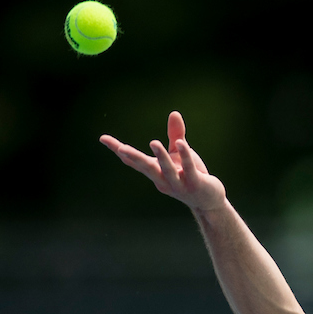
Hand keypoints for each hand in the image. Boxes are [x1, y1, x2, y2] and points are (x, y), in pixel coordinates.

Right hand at [100, 111, 226, 211]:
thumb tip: (174, 112)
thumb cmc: (192, 176)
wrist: (209, 201)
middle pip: (146, 168)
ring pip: (167, 170)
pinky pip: (189, 169)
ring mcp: (179, 184)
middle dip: (133, 158)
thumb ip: (176, 135)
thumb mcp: (180, 154)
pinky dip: (185, 156)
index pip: (135, 161)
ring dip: (160, 157)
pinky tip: (181, 144)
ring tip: (154, 142)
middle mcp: (164, 180)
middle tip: (120, 148)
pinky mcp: (195, 184)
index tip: (103, 138)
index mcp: (156, 173)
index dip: (119, 150)